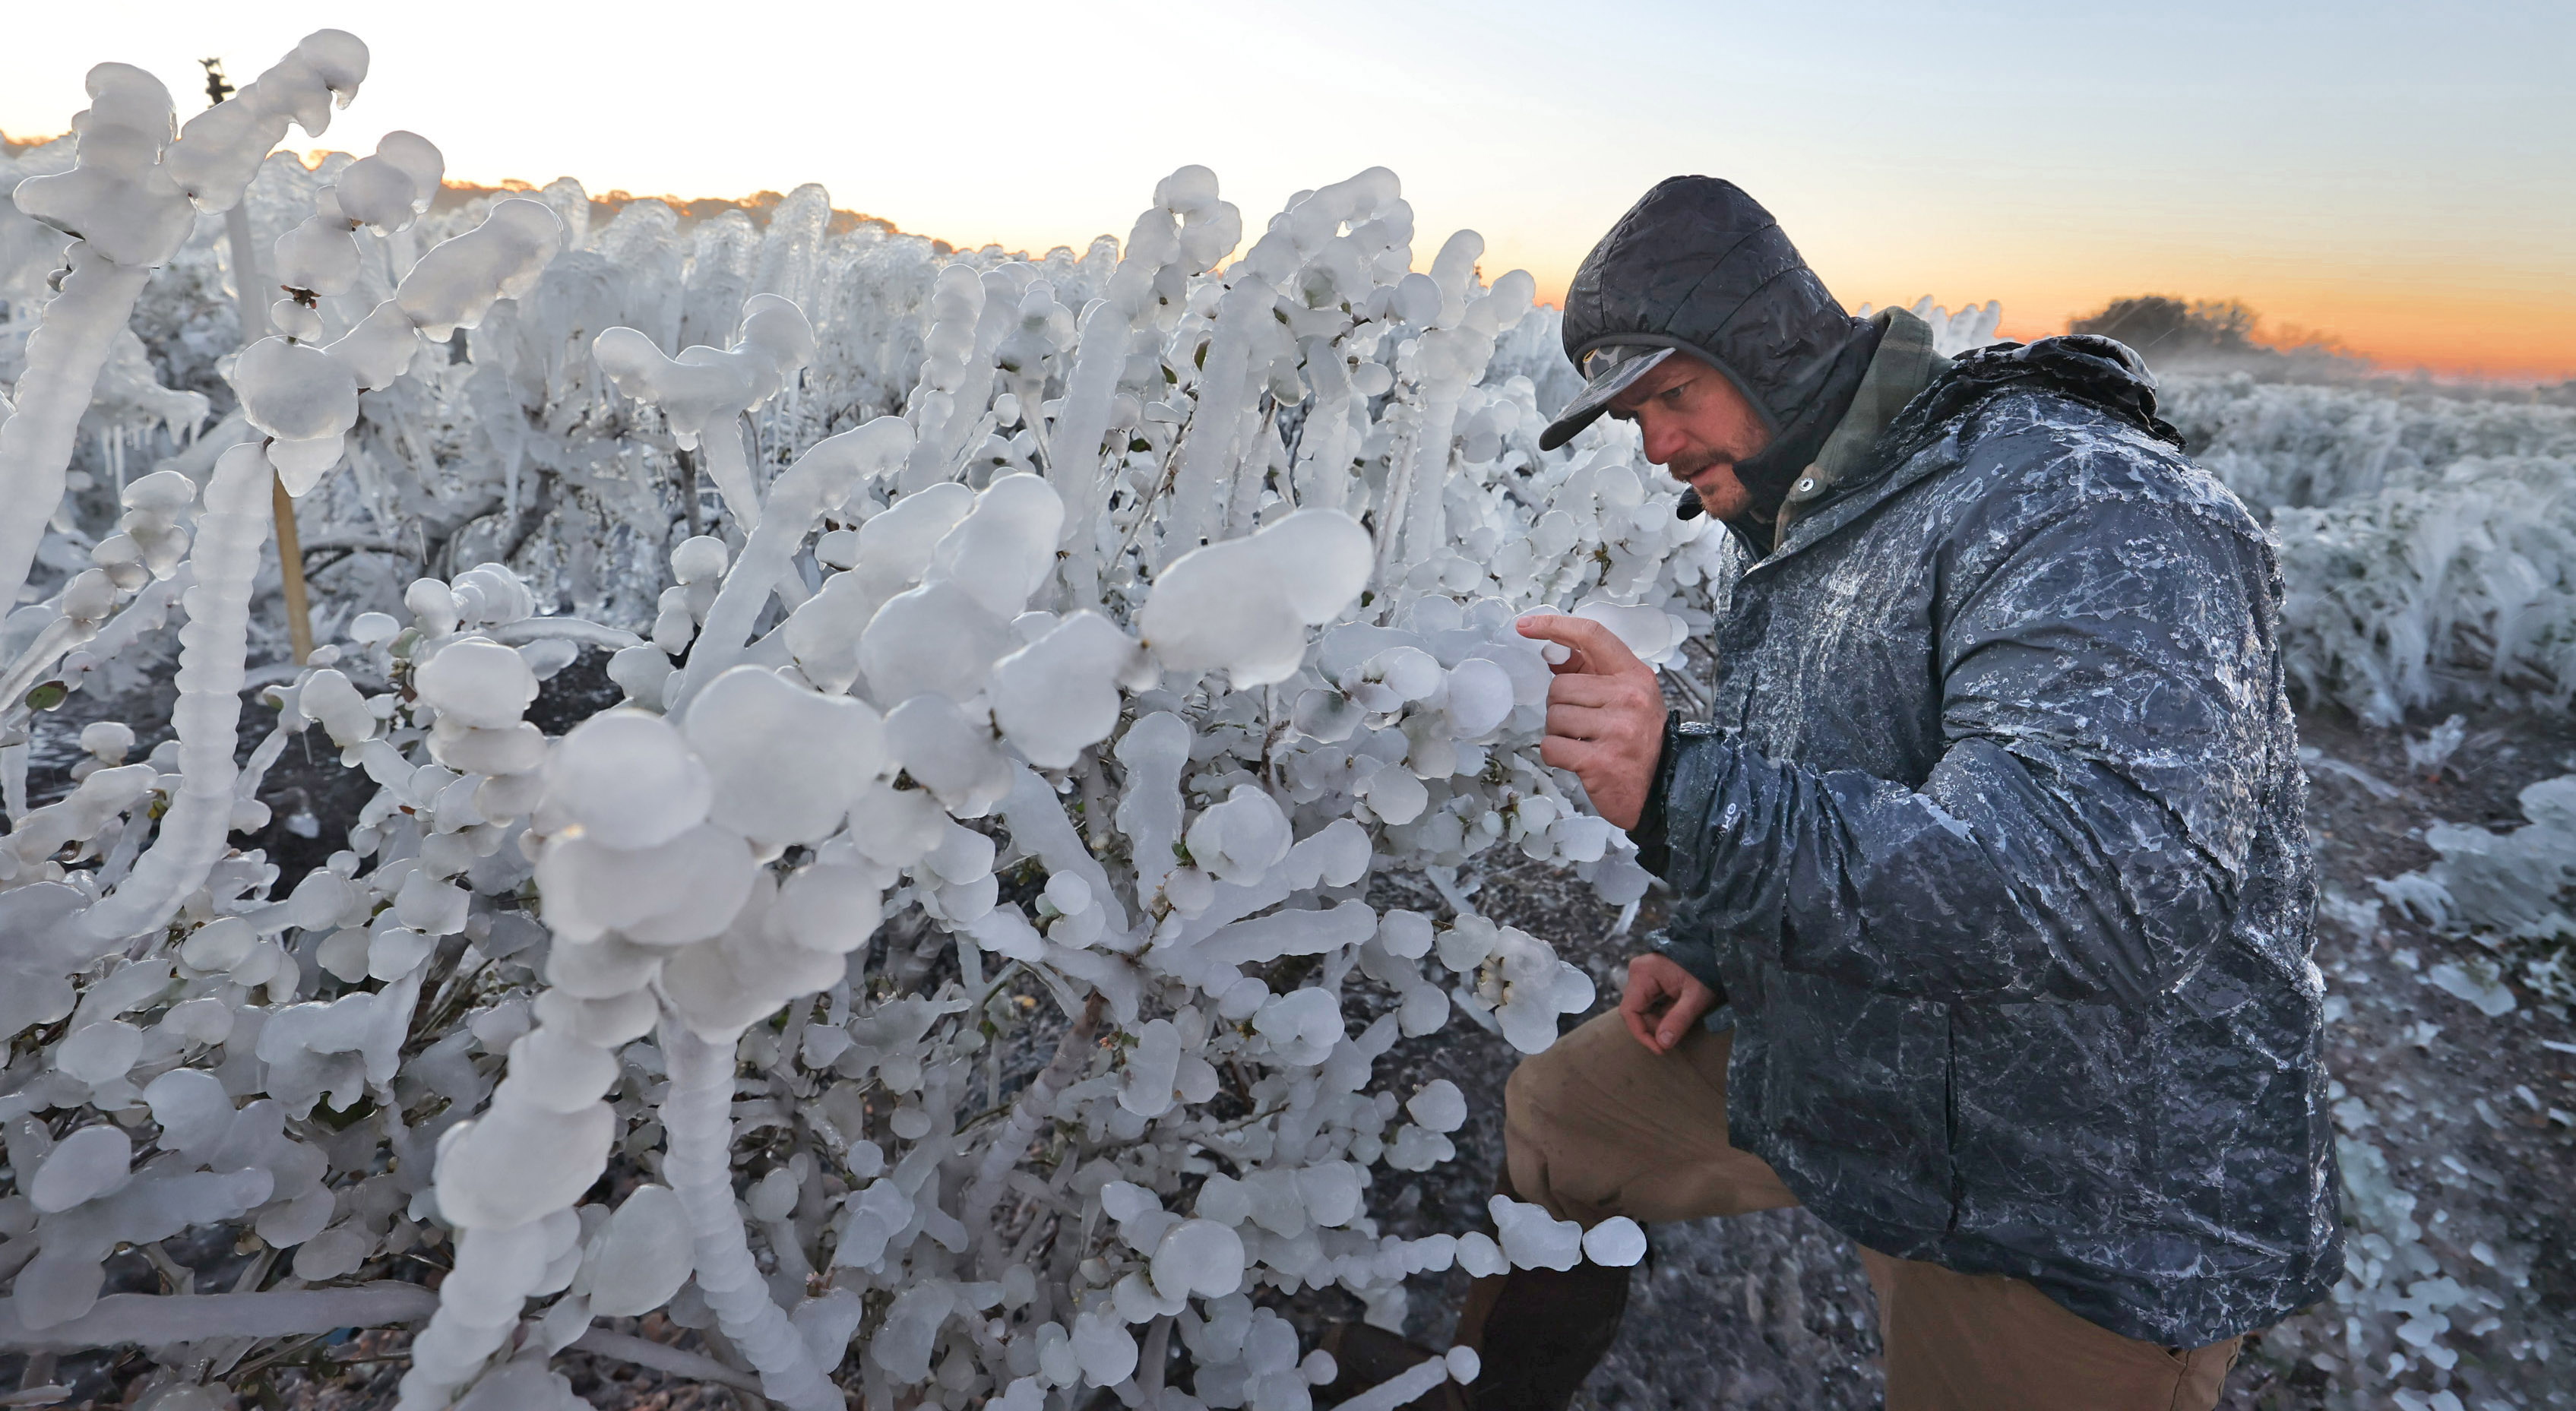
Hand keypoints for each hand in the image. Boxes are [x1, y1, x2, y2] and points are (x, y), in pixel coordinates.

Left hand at [1515, 614, 1666, 829]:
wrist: (1663, 791)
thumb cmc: (1639, 743)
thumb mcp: (1627, 699)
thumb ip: (1592, 674)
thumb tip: (1553, 653)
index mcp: (1635, 676)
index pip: (1592, 636)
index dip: (1554, 625)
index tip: (1526, 625)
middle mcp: (1629, 698)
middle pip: (1560, 686)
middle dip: (1561, 707)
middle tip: (1584, 726)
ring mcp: (1617, 730)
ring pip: (1553, 716)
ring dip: (1559, 733)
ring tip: (1585, 743)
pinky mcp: (1600, 761)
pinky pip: (1552, 747)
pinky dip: (1556, 755)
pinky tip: (1578, 760)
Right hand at [1619, 953, 1716, 1054]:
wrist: (1715, 949)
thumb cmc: (1706, 969)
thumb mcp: (1696, 997)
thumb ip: (1678, 1019)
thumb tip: (1663, 1043)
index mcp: (1642, 974)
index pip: (1629, 1012)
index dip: (1641, 1034)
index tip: (1660, 1049)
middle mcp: (1637, 973)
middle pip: (1636, 1011)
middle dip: (1654, 1027)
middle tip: (1675, 1036)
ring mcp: (1644, 975)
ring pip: (1643, 1009)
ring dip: (1660, 1021)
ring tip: (1682, 1019)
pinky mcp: (1652, 979)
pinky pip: (1651, 1003)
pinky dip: (1663, 1013)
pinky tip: (1679, 1011)